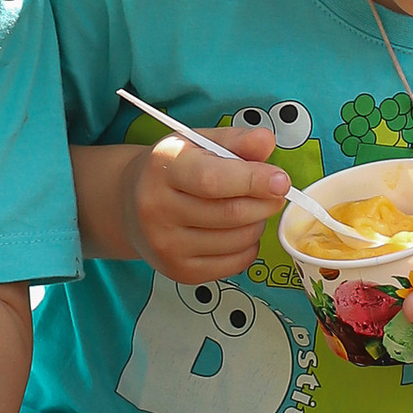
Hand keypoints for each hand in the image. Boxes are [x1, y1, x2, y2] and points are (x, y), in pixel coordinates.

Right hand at [124, 131, 291, 280]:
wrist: (131, 204)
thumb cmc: (173, 169)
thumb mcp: (199, 142)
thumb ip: (236, 140)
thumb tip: (266, 143)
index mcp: (163, 168)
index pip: (212, 180)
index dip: (253, 181)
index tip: (281, 181)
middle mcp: (158, 209)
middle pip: (231, 214)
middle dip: (264, 203)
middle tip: (274, 192)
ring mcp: (166, 245)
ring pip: (237, 240)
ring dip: (257, 223)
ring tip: (249, 208)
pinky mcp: (180, 271)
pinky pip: (235, 263)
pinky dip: (248, 246)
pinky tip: (237, 230)